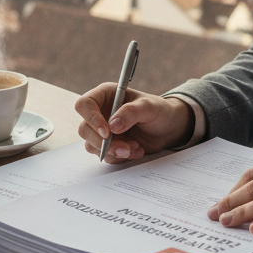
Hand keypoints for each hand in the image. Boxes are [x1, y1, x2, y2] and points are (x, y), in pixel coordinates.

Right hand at [75, 85, 194, 161]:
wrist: (168, 129)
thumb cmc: (159, 111)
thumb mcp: (149, 107)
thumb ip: (131, 112)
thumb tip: (112, 125)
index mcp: (106, 95)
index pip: (85, 104)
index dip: (91, 119)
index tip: (108, 132)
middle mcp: (100, 112)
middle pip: (84, 129)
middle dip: (104, 142)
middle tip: (124, 148)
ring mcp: (103, 130)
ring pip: (92, 145)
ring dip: (113, 151)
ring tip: (135, 147)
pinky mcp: (108, 145)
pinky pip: (105, 155)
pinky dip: (120, 156)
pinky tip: (136, 150)